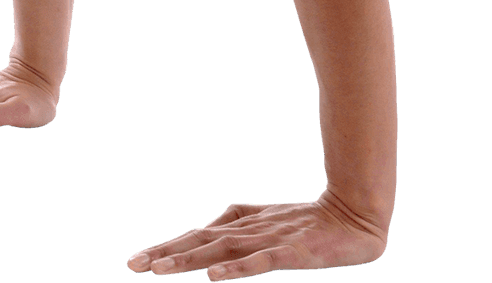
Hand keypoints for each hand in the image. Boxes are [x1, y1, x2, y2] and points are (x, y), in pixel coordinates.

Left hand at [124, 188, 388, 278]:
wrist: (358, 215)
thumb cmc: (314, 220)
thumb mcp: (271, 217)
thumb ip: (240, 218)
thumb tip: (207, 225)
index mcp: (245, 225)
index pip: (199, 236)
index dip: (169, 246)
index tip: (137, 260)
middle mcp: (251, 231)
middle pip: (202, 241)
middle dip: (167, 253)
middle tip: (133, 263)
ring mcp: (270, 240)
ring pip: (223, 251)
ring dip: (190, 259)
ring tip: (160, 269)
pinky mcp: (292, 253)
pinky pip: (260, 263)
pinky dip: (237, 270)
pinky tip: (215, 278)